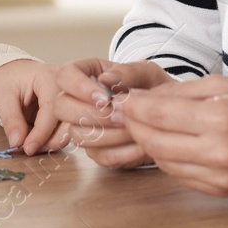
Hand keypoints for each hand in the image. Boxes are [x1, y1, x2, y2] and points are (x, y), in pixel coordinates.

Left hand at [0, 59, 68, 154]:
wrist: (11, 73)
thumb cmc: (7, 80)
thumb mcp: (2, 97)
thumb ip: (11, 120)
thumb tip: (17, 142)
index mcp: (49, 76)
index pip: (53, 108)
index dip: (42, 132)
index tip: (29, 148)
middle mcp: (66, 85)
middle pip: (69, 117)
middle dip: (53, 139)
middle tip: (32, 150)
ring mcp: (70, 96)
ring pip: (73, 125)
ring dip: (56, 141)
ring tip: (35, 147)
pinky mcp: (69, 108)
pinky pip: (69, 127)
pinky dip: (57, 138)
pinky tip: (43, 143)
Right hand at [50, 58, 173, 168]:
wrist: (166, 114)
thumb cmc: (154, 87)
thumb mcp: (147, 73)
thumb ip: (128, 72)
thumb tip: (105, 79)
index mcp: (87, 73)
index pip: (65, 76)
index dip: (79, 88)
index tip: (105, 98)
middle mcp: (78, 100)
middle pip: (61, 107)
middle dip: (93, 115)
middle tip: (121, 115)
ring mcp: (84, 127)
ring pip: (77, 135)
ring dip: (109, 135)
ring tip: (134, 127)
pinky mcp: (97, 150)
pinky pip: (100, 156)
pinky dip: (122, 152)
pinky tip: (140, 144)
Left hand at [118, 74, 227, 195]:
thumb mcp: (216, 86)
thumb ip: (176, 93)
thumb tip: (137, 100)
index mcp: (220, 119)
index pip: (159, 115)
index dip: (134, 107)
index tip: (121, 100)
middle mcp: (220, 152)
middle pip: (156, 142)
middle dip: (134, 126)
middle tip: (125, 114)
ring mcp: (221, 176)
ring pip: (164, 162)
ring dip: (148, 144)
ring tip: (145, 127)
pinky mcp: (221, 191)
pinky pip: (180, 176)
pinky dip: (167, 159)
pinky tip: (168, 144)